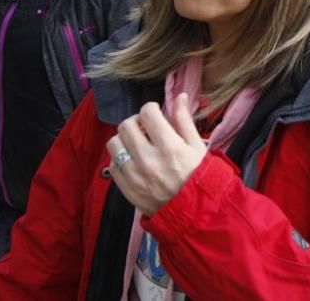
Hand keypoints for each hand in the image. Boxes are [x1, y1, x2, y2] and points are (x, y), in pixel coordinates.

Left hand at [107, 94, 206, 216]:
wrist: (192, 212)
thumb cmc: (198, 176)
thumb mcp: (197, 147)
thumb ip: (185, 120)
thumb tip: (180, 96)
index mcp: (170, 147)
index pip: (147, 113)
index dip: (151, 109)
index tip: (156, 114)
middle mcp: (149, 159)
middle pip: (126, 125)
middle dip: (136, 122)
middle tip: (145, 128)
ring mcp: (134, 175)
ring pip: (113, 143)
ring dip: (124, 139)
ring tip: (136, 144)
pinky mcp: (126, 188)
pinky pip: (111, 164)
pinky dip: (120, 158)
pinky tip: (132, 160)